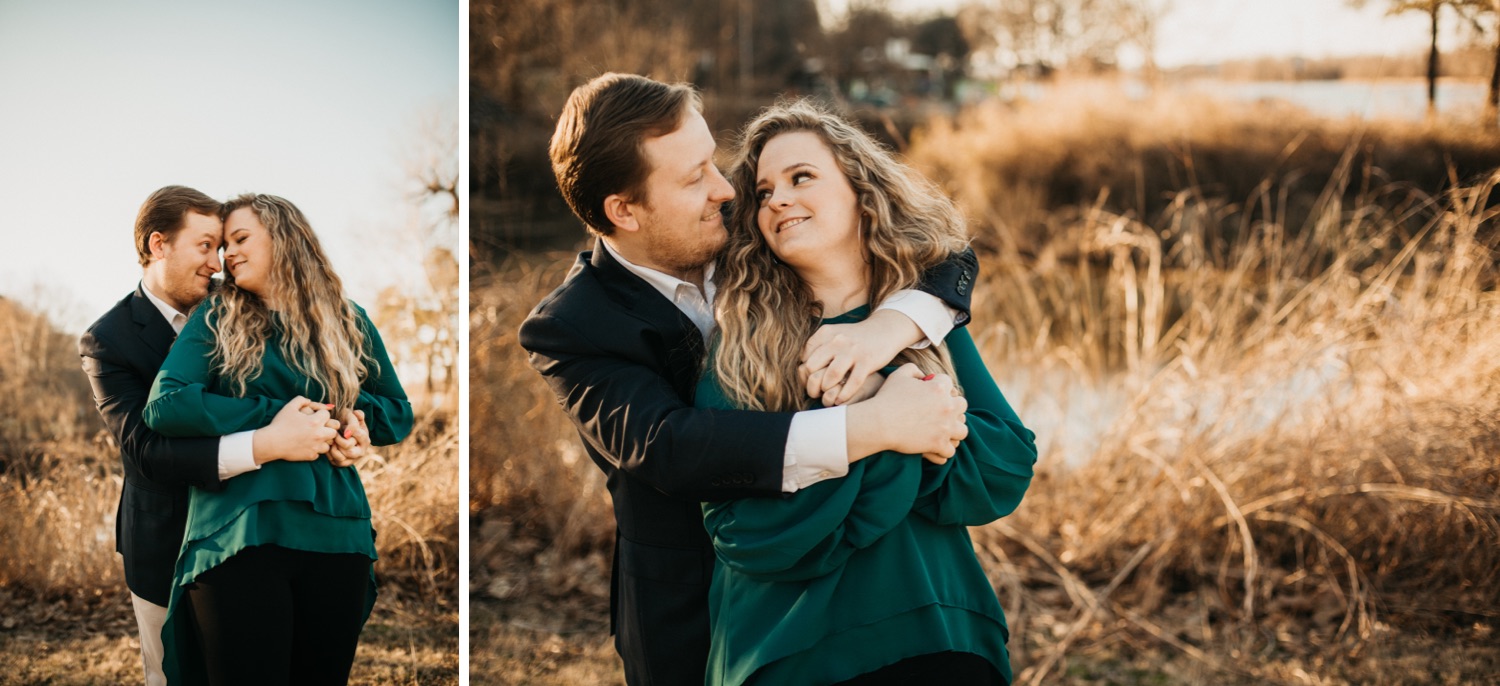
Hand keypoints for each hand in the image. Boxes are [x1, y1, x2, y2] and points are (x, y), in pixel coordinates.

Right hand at [253, 396, 338, 463]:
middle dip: (328, 427)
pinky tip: (307, 446)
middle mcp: (319, 434)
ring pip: (329, 444)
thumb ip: (301, 400)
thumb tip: (310, 401)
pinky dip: (314, 450)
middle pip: (334, 430)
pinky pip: (319, 454)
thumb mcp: (289, 407)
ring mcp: (316, 446)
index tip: (314, 416)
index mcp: (315, 421)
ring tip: (314, 438)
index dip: (320, 413)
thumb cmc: (279, 424)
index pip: (327, 414)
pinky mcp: (311, 456)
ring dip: (323, 440)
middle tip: (319, 427)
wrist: (271, 442)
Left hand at [327, 409, 370, 467]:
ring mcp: (352, 459)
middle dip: (339, 441)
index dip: (351, 430)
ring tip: (331, 439)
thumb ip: (355, 416)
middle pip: (349, 450)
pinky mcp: (343, 464)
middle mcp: (361, 452)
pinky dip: (329, 454)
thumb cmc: (345, 420)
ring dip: (333, 447)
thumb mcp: (351, 415)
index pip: (361, 436)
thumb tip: (354, 420)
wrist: (338, 429)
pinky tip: (329, 446)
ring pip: (341, 457)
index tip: (341, 426)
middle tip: (334, 434)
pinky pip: (335, 462)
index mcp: (365, 440)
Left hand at [801, 309, 920, 405]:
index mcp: (825, 333)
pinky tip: (841, 399)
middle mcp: (837, 340)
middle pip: (813, 367)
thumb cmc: (854, 338)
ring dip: (827, 389)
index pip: (804, 357)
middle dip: (812, 383)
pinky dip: (844, 394)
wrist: (884, 329)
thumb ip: (817, 347)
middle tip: (816, 392)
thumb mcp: (834, 335)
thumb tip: (800, 367)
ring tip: (829, 394)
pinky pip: (853, 382)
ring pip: (832, 375)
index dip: (804, 372)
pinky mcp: (867, 360)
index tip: (809, 380)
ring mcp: (853, 350)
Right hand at [844, 364, 966, 462]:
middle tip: (941, 412)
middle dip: (953, 407)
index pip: (948, 383)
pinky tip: (935, 448)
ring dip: (954, 431)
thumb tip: (923, 376)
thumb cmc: (886, 398)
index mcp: (939, 388)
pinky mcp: (938, 444)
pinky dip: (943, 450)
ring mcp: (945, 427)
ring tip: (943, 432)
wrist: (878, 423)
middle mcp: (947, 407)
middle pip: (962, 405)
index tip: (931, 392)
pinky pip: (950, 451)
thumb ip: (913, 370)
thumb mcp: (898, 375)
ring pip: (962, 430)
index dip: (940, 386)